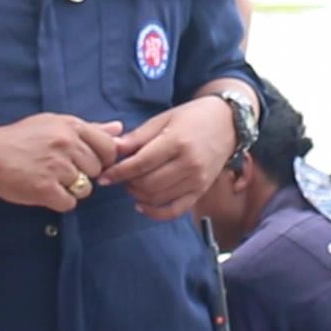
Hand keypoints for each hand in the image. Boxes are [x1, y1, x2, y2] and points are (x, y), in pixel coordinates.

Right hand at [0, 113, 121, 212]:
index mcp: (71, 126)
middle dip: (84, 173)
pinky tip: (46, 191)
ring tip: (51, 179)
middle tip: (61, 170)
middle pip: (97, 170)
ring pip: (85, 188)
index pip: (108, 147)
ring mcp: (57, 167)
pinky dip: (60, 202)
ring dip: (72, 189)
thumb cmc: (22, 138)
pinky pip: (69, 203)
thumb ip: (90, 128)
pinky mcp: (45, 189)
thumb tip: (119, 128)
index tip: (88, 161)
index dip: (103, 158)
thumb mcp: (54, 123)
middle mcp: (67, 144)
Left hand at [96, 97, 232, 220]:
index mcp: (177, 142)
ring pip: (157, 198)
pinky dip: (155, 212)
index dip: (118, 172)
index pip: (141, 164)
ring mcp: (197, 180)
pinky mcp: (201, 191)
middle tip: (119, 176)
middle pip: (147, 184)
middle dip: (127, 183)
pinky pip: (175, 210)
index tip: (103, 175)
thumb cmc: (192, 117)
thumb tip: (112, 148)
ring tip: (130, 184)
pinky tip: (142, 205)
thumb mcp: (163, 119)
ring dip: (137, 195)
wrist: (227, 123)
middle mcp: (189, 164)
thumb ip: (138, 137)